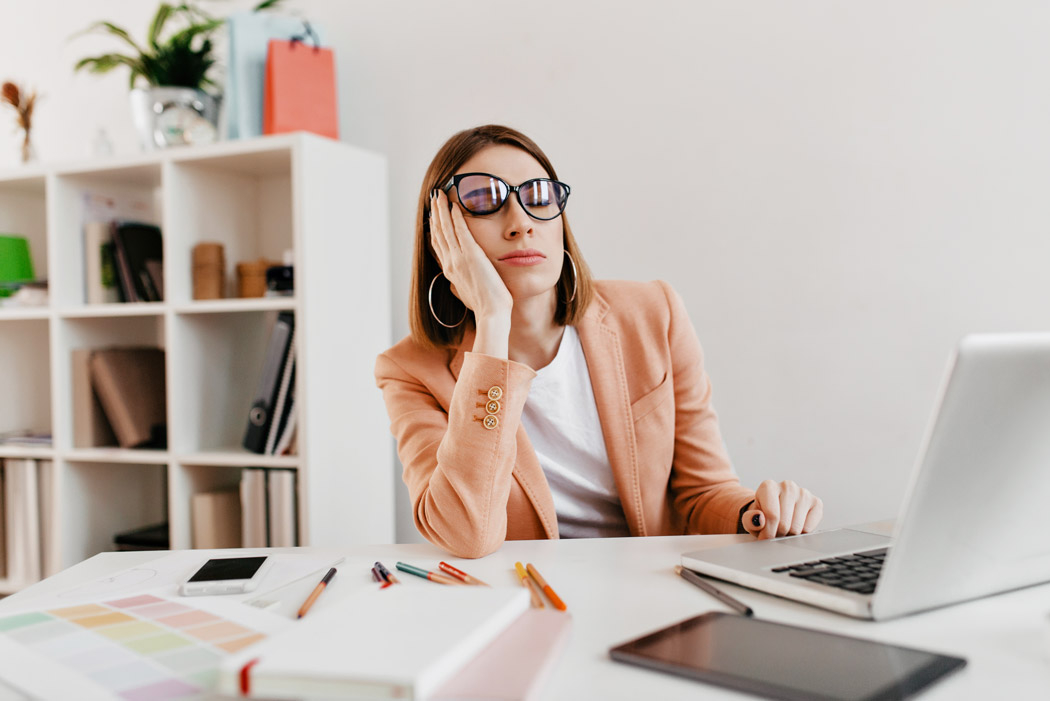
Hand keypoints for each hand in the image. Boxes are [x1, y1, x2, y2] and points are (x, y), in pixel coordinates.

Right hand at [429, 189, 512, 322]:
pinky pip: (461, 231)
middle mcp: (450, 263)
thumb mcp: (467, 294)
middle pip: (438, 233)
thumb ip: (460, 284)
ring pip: (445, 229)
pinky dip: (456, 217)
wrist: (491, 314)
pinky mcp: (471, 255)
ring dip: (442, 210)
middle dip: (435, 213)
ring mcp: (458, 259)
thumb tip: (455, 283)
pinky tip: (455, 205)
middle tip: (433, 198)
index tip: (433, 216)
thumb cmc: (484, 307)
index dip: (435, 228)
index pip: (438, 245)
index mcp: (449, 271)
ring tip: (439, 195)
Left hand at [742, 480, 822, 539]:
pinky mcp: (816, 502)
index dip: (767, 532)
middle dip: (777, 534)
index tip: (764, 537)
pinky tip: (795, 525)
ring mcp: (803, 493)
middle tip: (774, 532)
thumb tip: (759, 520)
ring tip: (783, 529)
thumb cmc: (762, 515)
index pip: (771, 515)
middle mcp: (787, 486)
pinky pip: (809, 527)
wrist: (774, 512)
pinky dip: (802, 533)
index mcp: (768, 486)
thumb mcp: (750, 519)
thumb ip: (749, 520)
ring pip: (797, 528)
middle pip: (784, 523)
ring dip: (789, 535)